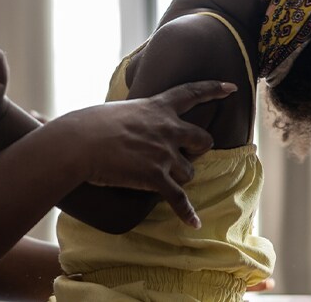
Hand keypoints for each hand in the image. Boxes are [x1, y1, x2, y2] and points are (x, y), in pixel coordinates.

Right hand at [54, 80, 236, 227]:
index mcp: (156, 107)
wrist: (79, 143)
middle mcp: (167, 129)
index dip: (212, 89)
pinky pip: (178, 198)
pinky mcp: (156, 177)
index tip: (231, 88)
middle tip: (186, 154)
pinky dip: (186, 212)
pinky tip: (193, 222)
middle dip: (198, 149)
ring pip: (189, 173)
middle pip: (202, 140)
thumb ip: (133, 118)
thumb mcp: (117, 110)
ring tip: (159, 181)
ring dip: (179, 178)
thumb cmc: (87, 124)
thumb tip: (127, 127)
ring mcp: (163, 154)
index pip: (190, 93)